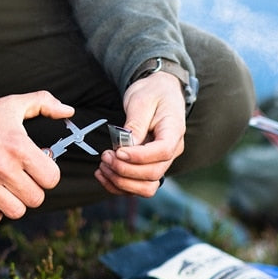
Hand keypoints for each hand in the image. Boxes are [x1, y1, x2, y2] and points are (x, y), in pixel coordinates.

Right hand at [0, 91, 73, 229]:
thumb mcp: (12, 103)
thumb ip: (45, 103)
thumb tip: (67, 111)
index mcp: (18, 146)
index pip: (52, 178)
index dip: (47, 173)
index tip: (37, 167)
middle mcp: (2, 168)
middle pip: (36, 198)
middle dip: (31, 188)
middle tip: (19, 176)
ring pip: (16, 212)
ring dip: (13, 201)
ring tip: (4, 186)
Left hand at [95, 71, 185, 196]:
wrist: (158, 92)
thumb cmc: (152, 93)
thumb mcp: (141, 101)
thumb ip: (135, 124)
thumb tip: (126, 145)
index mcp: (174, 131)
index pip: (162, 152)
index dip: (139, 157)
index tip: (118, 152)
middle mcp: (172, 151)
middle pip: (153, 173)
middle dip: (125, 170)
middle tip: (106, 156)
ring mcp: (161, 161)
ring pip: (146, 187)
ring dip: (121, 182)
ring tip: (103, 165)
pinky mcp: (149, 166)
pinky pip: (137, 186)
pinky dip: (118, 185)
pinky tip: (103, 173)